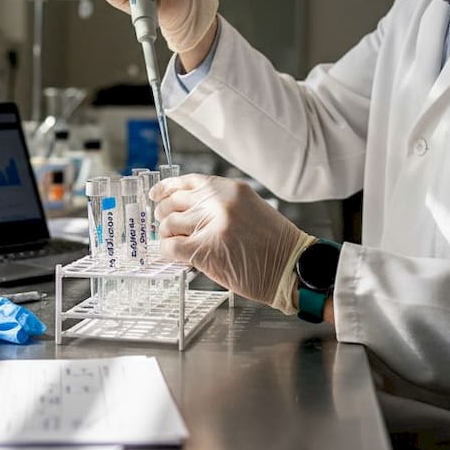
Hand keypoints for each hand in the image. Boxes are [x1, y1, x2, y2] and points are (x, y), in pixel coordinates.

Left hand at [151, 174, 314, 312]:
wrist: (292, 268)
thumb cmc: (275, 244)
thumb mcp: (250, 209)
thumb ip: (221, 204)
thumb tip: (189, 208)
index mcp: (230, 189)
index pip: (189, 181)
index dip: (168, 188)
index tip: (157, 194)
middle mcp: (218, 202)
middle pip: (174, 202)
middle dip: (164, 214)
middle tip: (164, 223)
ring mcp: (210, 225)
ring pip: (169, 224)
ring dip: (167, 234)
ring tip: (174, 241)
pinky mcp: (204, 249)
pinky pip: (170, 246)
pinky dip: (167, 251)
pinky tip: (176, 255)